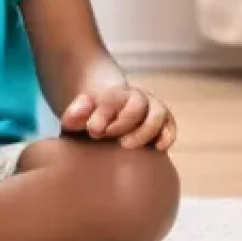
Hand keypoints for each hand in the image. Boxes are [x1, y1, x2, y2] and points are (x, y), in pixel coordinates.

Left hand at [60, 85, 176, 150]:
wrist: (109, 112)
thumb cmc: (91, 117)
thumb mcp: (78, 114)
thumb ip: (74, 114)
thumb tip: (71, 119)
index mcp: (113, 92)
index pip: (112, 99)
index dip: (104, 115)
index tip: (93, 130)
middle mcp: (136, 96)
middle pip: (136, 105)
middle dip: (123, 123)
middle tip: (108, 137)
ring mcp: (152, 107)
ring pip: (157, 113)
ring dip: (144, 131)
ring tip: (126, 145)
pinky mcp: (164, 121)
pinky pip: (170, 125)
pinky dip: (167, 135)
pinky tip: (158, 148)